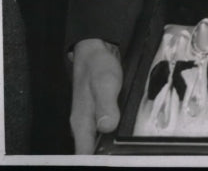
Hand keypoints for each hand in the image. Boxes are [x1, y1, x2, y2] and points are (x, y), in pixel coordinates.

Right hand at [70, 38, 121, 153]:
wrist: (96, 49)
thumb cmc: (98, 65)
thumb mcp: (105, 83)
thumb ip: (106, 105)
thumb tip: (107, 127)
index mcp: (81, 121)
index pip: (83, 153)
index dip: (94, 162)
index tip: (111, 162)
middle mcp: (84, 124)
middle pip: (90, 151)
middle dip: (104, 157)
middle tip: (124, 158)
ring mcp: (91, 119)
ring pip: (97, 142)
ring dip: (109, 148)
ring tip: (126, 152)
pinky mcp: (100, 113)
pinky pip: (103, 131)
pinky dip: (112, 137)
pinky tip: (124, 137)